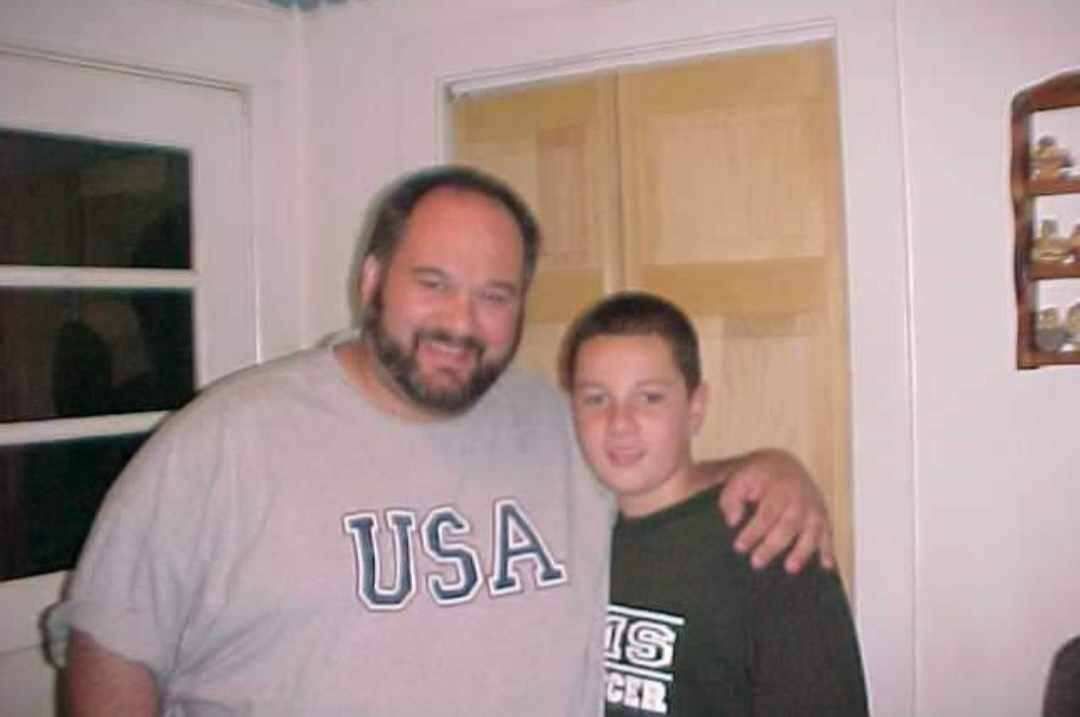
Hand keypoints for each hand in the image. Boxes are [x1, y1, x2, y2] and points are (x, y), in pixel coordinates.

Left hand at [716, 449, 833, 572]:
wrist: (783, 464)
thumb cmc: (757, 477)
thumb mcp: (739, 480)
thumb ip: (731, 499)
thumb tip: (732, 520)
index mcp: (777, 488)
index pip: (765, 514)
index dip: (753, 532)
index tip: (740, 547)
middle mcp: (799, 498)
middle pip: (788, 525)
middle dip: (772, 546)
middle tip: (756, 563)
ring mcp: (813, 507)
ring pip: (811, 531)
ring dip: (802, 551)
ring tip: (790, 568)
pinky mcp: (822, 516)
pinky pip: (828, 534)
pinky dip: (828, 550)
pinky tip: (826, 566)